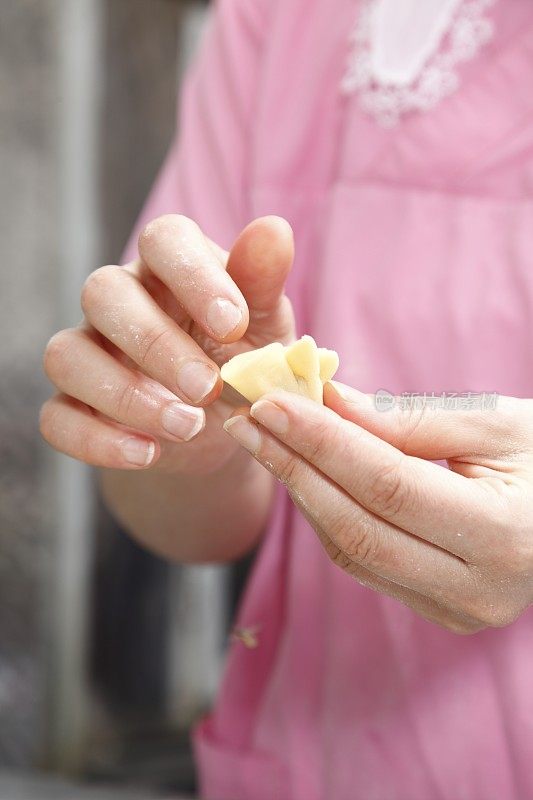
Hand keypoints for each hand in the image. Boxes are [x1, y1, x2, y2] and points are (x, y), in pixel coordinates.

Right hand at [41, 215, 295, 473]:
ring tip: (189, 426)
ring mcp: (89, 351)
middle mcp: (120, 301)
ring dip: (126, 395)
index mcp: (169, 267)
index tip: (234, 325)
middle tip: (209, 388)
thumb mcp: (265, 326)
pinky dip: (98, 440)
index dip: (194, 277)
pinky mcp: (74, 404)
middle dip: (158, 344)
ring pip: (67, 355)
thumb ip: (264, 282)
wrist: (223, 427)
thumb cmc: (244, 360)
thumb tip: (274, 230)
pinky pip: (57, 417)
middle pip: (104, 293)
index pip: (163, 239)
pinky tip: (149, 454)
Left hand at [223, 383, 532, 632]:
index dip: (322, 443)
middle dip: (293, 468)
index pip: (388, 485)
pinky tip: (303, 474)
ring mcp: (458, 611)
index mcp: (505, 535)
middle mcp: (479, 589)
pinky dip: (327, 515)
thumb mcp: (493, 422)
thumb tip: (325, 400)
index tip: (270, 402)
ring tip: (265, 440)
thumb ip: (406, 419)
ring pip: (351, 551)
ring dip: (302, 491)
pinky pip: (364, 563)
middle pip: (357, 527)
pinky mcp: (439, 611)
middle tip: (247, 420)